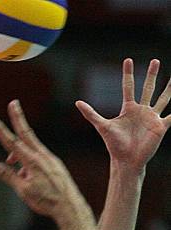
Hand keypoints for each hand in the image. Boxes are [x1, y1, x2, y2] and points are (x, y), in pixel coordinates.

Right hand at [0, 100, 81, 218]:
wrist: (70, 206)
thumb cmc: (45, 201)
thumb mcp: (23, 191)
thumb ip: (9, 177)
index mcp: (32, 162)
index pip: (13, 143)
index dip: (1, 131)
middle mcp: (42, 156)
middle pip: (26, 133)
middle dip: (18, 118)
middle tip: (13, 102)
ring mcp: (49, 158)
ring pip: (30, 148)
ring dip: (18, 152)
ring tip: (14, 167)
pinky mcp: (54, 164)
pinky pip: (37, 158)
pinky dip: (27, 162)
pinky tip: (26, 176)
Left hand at [76, 58, 170, 173]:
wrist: (125, 160)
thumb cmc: (114, 144)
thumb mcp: (102, 126)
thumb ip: (91, 114)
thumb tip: (77, 102)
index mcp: (128, 108)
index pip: (128, 86)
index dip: (128, 74)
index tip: (128, 60)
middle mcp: (141, 110)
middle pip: (148, 88)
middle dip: (151, 74)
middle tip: (155, 60)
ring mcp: (152, 117)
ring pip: (164, 98)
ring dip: (169, 87)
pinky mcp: (161, 126)